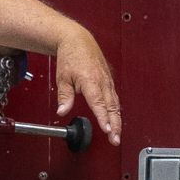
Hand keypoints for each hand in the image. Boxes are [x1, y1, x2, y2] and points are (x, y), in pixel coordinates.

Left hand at [51, 29, 123, 144]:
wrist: (78, 40)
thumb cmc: (71, 56)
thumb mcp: (62, 77)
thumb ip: (64, 96)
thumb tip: (62, 111)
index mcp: (90, 80)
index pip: (98, 102)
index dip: (103, 117)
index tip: (106, 129)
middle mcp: (102, 81)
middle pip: (111, 106)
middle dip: (114, 124)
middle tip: (115, 139)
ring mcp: (107, 80)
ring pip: (115, 103)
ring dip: (117, 120)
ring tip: (116, 134)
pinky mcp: (109, 81)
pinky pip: (114, 97)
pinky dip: (116, 110)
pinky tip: (115, 120)